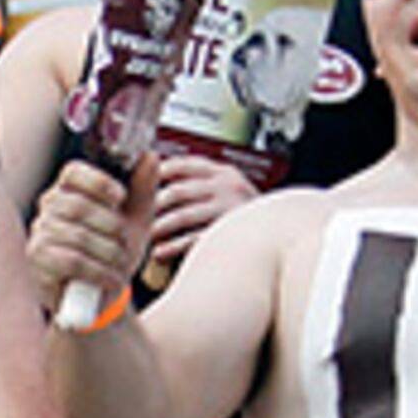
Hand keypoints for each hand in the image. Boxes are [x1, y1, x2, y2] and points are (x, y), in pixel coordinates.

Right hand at [26, 155, 150, 309]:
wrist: (100, 298)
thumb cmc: (113, 255)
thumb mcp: (136, 220)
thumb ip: (143, 189)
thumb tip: (150, 157)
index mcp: (67, 192)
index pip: (73, 173)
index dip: (98, 182)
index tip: (120, 197)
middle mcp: (47, 210)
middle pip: (77, 206)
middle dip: (111, 227)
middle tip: (124, 243)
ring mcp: (39, 236)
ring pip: (78, 237)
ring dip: (109, 254)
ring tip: (119, 265)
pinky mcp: (38, 262)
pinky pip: (72, 261)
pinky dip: (100, 272)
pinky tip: (110, 279)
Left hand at [143, 151, 259, 272]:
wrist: (281, 233)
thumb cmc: (244, 213)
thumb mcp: (228, 188)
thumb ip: (200, 182)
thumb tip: (157, 178)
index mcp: (223, 172)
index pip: (183, 164)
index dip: (157, 172)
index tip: (140, 182)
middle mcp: (227, 186)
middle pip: (177, 191)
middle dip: (152, 205)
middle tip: (136, 216)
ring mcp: (228, 209)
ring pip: (182, 215)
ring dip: (158, 227)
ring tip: (145, 235)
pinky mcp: (228, 233)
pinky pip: (192, 239)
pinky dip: (172, 247)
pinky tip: (160, 253)